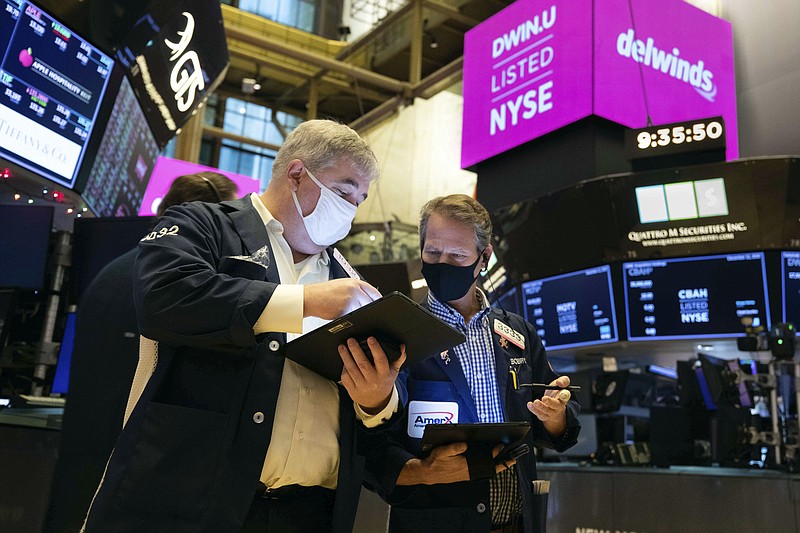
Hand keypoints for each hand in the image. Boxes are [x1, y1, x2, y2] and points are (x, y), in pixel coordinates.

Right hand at [303, 278, 380, 319]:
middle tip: (367, 312)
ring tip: (350, 312)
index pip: (374, 291)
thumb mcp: (342, 284)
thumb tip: (366, 297)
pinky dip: (351, 318)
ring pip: (363, 310)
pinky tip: (344, 315)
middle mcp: (354, 290)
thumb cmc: (323, 291)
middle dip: (369, 307)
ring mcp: (350, 301)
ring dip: (360, 313)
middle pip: (370, 302)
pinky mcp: (345, 311)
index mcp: (355, 282)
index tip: (380, 304)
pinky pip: (353, 317)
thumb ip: (355, 289)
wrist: (310, 297)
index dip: (377, 299)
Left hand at [339, 337, 405, 412]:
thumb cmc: (384, 383)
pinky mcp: (352, 390)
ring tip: (342, 347)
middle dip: (355, 350)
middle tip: (351, 340)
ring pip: (352, 369)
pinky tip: (343, 360)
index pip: (380, 360)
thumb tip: (401, 347)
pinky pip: (346, 377)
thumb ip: (398, 358)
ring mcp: (362, 386)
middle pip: (363, 363)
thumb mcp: (394, 372)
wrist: (376, 402)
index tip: (370, 339)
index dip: (375, 348)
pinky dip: (343, 368)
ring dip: (345, 356)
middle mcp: (373, 380)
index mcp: (384, 374)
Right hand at [396, 443, 514, 485]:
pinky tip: (488, 464)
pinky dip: (486, 468)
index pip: (485, 459)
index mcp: (465, 465)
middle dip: (501, 463)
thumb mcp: (443, 451)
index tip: (502, 447)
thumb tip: (466, 444)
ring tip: (503, 461)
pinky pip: (479, 472)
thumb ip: (455, 447)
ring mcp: (466, 474)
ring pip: (485, 471)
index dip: (495, 453)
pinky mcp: (464, 475)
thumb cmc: (434, 462)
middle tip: (512, 458)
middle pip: (489, 468)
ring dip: (495, 466)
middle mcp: (468, 472)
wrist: (427, 473)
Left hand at [526, 375, 569, 436]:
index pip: (565, 396)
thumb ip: (563, 381)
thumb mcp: (559, 385)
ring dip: (541, 406)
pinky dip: (534, 409)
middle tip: (544, 398)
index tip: (562, 394)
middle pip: (556, 405)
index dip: (564, 395)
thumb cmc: (556, 394)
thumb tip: (560, 382)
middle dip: (550, 402)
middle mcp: (558, 406)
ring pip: (547, 410)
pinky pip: (539, 414)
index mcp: (563, 397)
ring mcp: (551, 412)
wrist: (553, 408)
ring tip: (536, 402)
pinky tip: (530, 405)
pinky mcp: (544, 416)